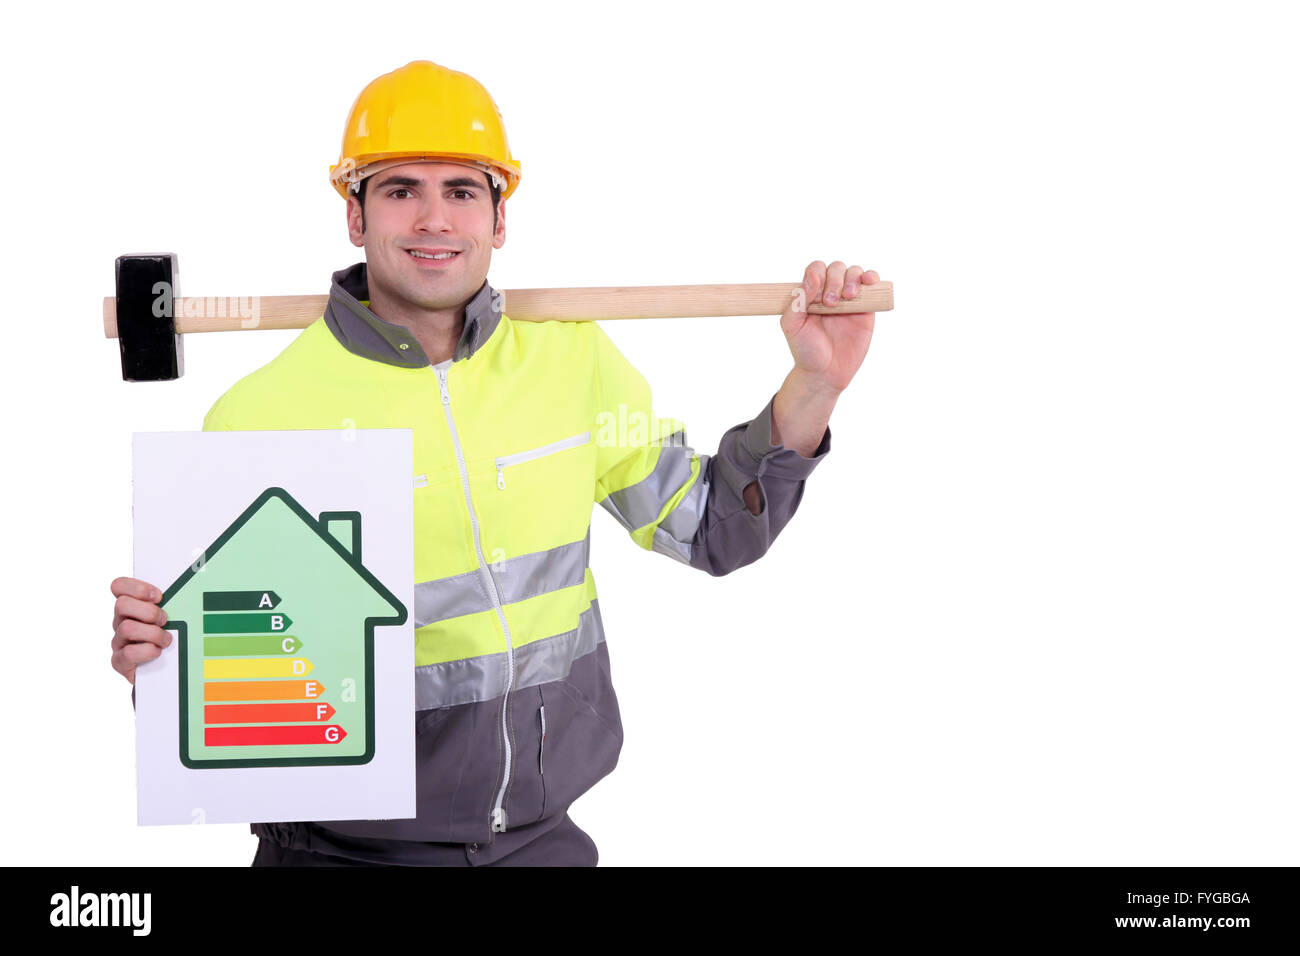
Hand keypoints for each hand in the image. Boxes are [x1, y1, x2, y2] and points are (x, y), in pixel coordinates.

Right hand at [110, 577, 169, 684]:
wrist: (165, 672)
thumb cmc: (170, 638)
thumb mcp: (173, 617)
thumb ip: (174, 602)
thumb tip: (196, 583)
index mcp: (131, 606)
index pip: (119, 586)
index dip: (136, 587)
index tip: (158, 596)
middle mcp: (121, 622)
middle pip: (121, 604)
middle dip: (148, 611)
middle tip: (165, 619)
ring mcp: (119, 642)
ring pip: (126, 628)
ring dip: (152, 633)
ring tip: (166, 639)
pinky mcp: (120, 661)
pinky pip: (128, 653)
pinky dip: (148, 652)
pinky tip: (158, 652)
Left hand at [779, 260, 878, 393]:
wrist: (825, 373)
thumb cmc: (806, 350)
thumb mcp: (792, 326)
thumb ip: (797, 300)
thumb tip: (813, 276)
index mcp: (810, 294)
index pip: (816, 269)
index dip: (818, 276)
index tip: (816, 298)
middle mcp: (829, 292)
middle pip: (836, 268)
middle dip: (834, 280)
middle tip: (830, 303)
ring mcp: (849, 299)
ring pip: (854, 272)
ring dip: (852, 278)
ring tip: (847, 297)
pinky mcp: (866, 308)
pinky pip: (871, 285)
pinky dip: (871, 277)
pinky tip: (868, 281)